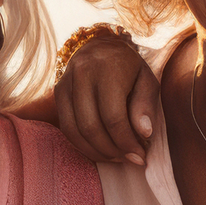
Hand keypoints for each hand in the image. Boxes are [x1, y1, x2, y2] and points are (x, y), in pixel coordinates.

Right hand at [54, 32, 159, 165]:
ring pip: (75, 130)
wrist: (101, 46)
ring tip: (116, 157)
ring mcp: (65, 83)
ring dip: (96, 151)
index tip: (140, 156)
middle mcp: (82, 74)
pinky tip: (100, 150)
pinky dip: (83, 145)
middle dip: (112, 150)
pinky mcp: (58, 92)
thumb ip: (146, 105)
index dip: (126, 142)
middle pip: (91, 127)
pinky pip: (66, 127)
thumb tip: (144, 134)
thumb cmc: (129, 68)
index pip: (113, 117)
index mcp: (107, 69)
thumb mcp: (147, 80)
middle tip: (129, 159)